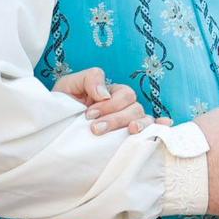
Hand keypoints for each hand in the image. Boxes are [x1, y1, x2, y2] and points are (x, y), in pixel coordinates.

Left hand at [52, 66, 169, 135]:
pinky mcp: (127, 139)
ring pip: (144, 119)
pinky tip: (164, 127)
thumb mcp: (69, 85)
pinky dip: (160, 127)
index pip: (124, 95)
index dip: (109, 105)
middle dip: (116, 118)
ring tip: (128, 133)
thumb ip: (89, 79)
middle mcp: (123, 106)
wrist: (54, 129)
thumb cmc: (62, 105)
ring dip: (136, 125)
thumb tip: (106, 93)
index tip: (88, 115)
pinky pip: (151, 130)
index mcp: (111, 93)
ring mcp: (127, 122)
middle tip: (95, 129)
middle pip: (135, 108)